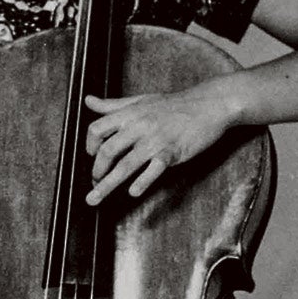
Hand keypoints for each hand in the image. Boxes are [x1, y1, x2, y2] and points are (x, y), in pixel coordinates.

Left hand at [84, 77, 238, 205]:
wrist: (208, 103)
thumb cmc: (174, 104)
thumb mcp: (140, 100)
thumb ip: (113, 105)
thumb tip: (88, 100)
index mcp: (130, 113)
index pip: (97, 129)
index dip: (89, 145)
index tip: (91, 156)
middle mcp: (139, 126)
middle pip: (108, 151)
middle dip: (97, 171)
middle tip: (94, 182)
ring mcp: (155, 140)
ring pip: (125, 165)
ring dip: (107, 185)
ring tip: (95, 198)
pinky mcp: (172, 151)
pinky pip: (153, 169)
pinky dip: (141, 182)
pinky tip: (133, 192)